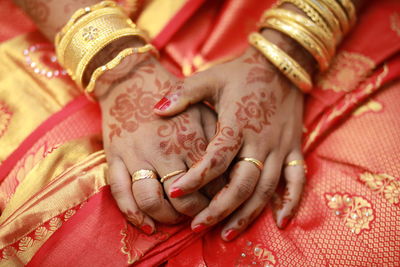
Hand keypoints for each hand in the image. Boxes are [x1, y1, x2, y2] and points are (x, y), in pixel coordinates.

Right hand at [97, 53, 220, 234]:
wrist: (130, 79)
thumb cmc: (172, 97)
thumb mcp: (201, 109)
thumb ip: (216, 138)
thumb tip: (230, 168)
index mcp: (189, 139)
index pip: (210, 182)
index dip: (217, 198)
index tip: (219, 201)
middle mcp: (164, 150)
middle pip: (183, 199)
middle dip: (194, 213)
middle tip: (198, 214)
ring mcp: (137, 155)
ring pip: (152, 201)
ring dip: (166, 218)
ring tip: (174, 218)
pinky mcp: (115, 158)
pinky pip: (121, 194)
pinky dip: (134, 214)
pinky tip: (146, 224)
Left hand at [153, 31, 309, 240]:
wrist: (280, 64)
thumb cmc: (240, 73)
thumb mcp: (210, 78)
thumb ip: (183, 94)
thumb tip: (155, 110)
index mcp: (237, 123)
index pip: (216, 158)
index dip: (196, 178)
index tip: (175, 193)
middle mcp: (260, 140)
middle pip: (241, 183)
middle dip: (219, 208)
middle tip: (197, 226)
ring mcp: (280, 147)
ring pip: (266, 188)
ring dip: (247, 214)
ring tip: (226, 234)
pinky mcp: (294, 148)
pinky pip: (297, 179)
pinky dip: (292, 201)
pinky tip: (281, 222)